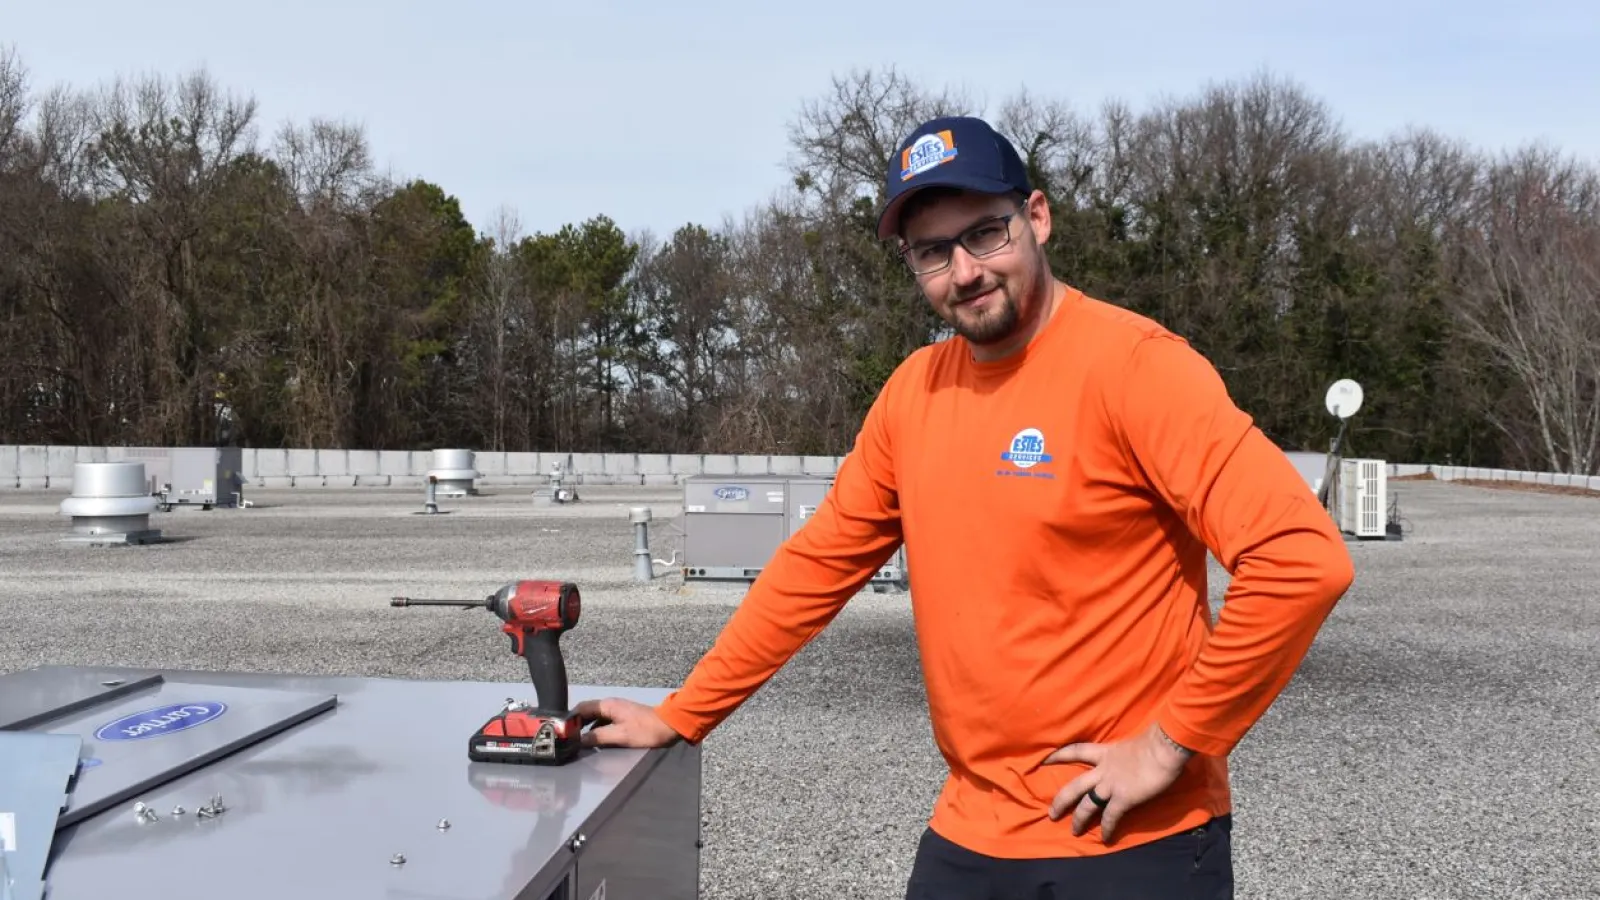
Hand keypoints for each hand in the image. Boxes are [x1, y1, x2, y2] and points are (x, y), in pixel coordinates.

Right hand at [573, 697, 682, 748]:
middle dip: (576, 725)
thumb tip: (578, 740)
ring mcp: (617, 711)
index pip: (580, 708)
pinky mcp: (623, 718)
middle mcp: (610, 705)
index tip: (561, 732)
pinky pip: (604, 722)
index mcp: (607, 705)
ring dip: (586, 729)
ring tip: (577, 742)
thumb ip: (598, 737)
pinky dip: (597, 730)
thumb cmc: (646, 730)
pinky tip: (594, 742)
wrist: (670, 726)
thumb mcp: (620, 736)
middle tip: (566, 739)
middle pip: (586, 713)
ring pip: (595, 718)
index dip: (569, 719)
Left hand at [1041, 722, 1193, 842]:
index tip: (1044, 760)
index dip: (1059, 755)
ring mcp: (1111, 785)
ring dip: (1079, 819)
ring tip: (1074, 831)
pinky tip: (1105, 838)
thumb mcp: (1132, 743)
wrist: (1164, 748)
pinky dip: (1107, 828)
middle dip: (1061, 801)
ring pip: (1087, 805)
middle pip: (1074, 786)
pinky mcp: (1123, 798)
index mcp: (1105, 753)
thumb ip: (1125, 753)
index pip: (1075, 751)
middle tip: (1051, 813)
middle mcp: (1103, 770)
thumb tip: (1131, 757)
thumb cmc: (1154, 742)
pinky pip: (1111, 817)